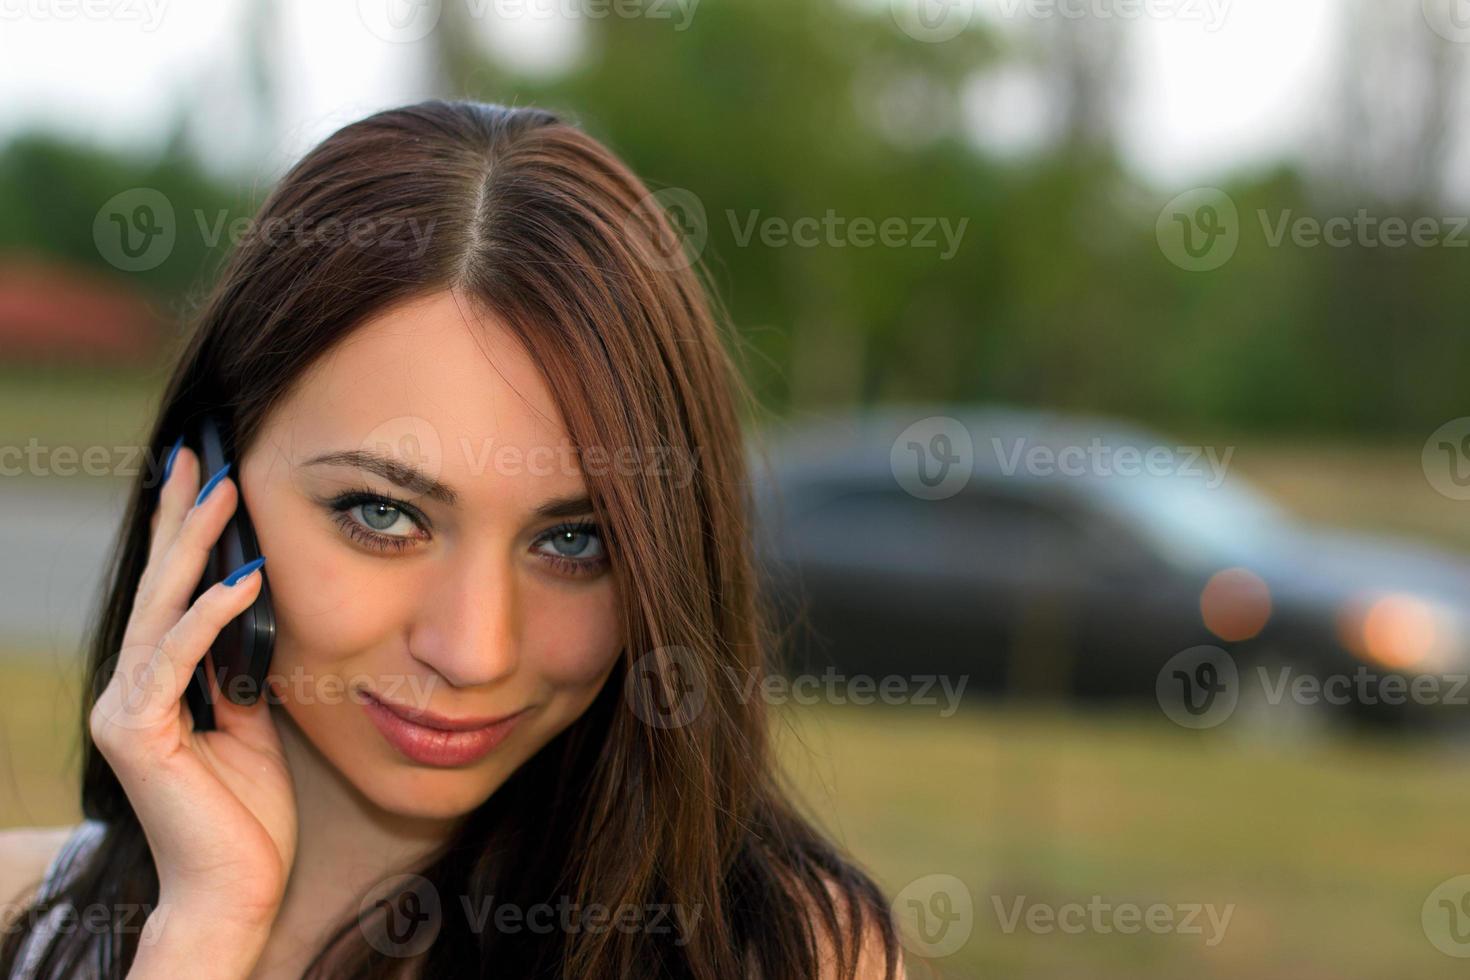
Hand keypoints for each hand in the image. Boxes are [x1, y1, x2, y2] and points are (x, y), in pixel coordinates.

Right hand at [90, 442, 295, 933]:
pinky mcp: (137, 734)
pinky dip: (210, 618)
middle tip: (201, 460)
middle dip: (180, 522)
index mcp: (155, 688)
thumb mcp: (253, 724)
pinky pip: (176, 660)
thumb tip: (254, 613)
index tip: (205, 482)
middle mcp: (128, 691)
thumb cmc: (247, 813)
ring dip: (194, 549)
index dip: (185, 538)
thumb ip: (241, 671)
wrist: (236, 888)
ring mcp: (125, 710)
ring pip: (161, 612)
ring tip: (224, 496)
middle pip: (156, 590)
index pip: (170, 597)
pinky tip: (243, 580)